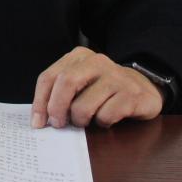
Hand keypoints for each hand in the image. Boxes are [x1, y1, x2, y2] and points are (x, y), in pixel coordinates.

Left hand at [31, 47, 163, 128]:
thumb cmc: (103, 90)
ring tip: (87, 121)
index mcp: (79, 57)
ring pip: (84, 105)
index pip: (49, 77)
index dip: (40, 102)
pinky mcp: (131, 94)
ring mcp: (116, 77)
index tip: (38, 122)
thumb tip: (40, 119)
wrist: (143, 88)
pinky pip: (105, 115)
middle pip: (66, 83)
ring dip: (80, 120)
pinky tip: (107, 119)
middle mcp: (97, 62)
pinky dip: (102, 123)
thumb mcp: (81, 83)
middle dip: (57, 108)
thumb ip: (60, 93)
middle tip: (58, 124)